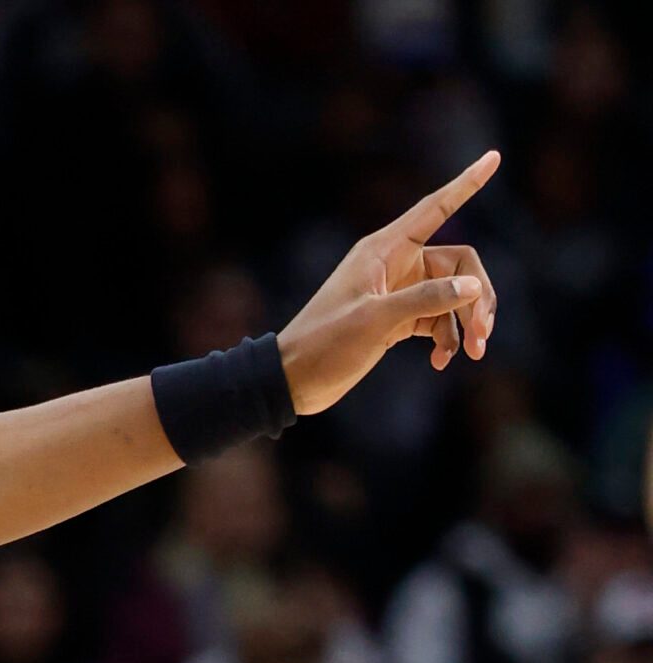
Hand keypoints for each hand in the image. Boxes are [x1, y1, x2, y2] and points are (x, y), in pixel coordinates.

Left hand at [277, 151, 500, 414]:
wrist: (294, 380)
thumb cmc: (325, 343)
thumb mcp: (374, 320)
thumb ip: (425, 300)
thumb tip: (473, 286)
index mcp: (385, 250)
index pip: (435, 208)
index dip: (466, 184)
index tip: (494, 156)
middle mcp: (396, 264)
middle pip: (460, 265)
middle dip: (477, 297)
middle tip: (484, 335)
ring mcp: (399, 291)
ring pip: (454, 294)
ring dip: (467, 322)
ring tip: (473, 354)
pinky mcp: (398, 318)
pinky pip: (438, 319)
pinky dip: (447, 338)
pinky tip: (441, 361)